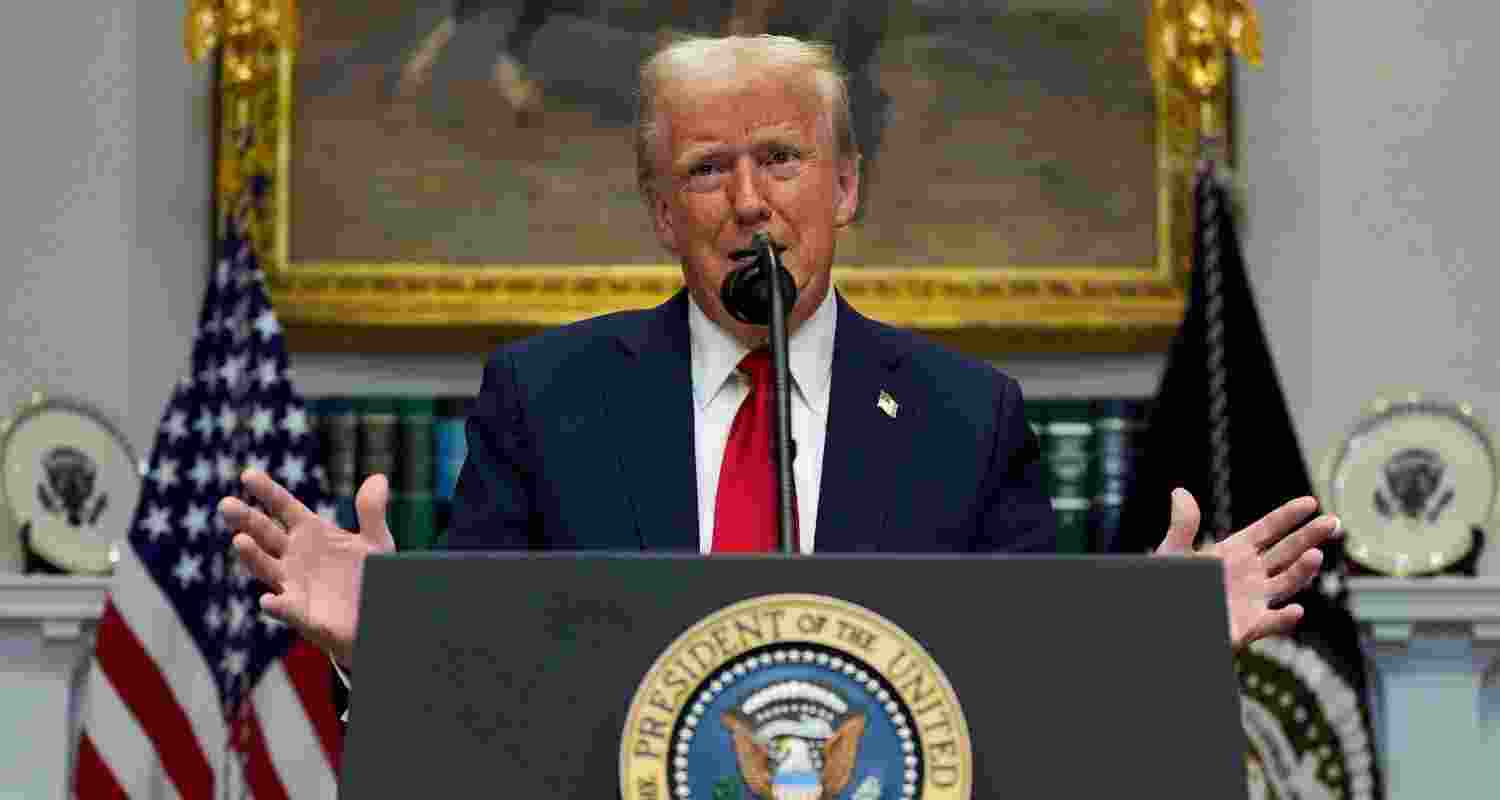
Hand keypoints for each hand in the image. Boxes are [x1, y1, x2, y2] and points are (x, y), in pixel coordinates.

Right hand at [220, 470, 394, 667]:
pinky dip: (277, 606)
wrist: (379, 617)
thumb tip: (378, 478)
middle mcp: (294, 557)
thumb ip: (371, 512)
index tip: (247, 474)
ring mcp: (294, 585)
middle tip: (226, 505)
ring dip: (252, 557)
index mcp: (311, 533)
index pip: (283, 506)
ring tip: (240, 541)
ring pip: (266, 569)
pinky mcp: (303, 615)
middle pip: (264, 534)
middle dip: (245, 520)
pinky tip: (268, 601)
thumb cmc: (372, 576)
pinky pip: (286, 610)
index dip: (266, 491)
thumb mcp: (376, 542)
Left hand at [1155, 488, 1341, 649]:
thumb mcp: (1173, 553)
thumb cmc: (1167, 585)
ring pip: (1285, 583)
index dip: (1288, 516)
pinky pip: (1271, 623)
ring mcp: (1253, 600)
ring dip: (1301, 572)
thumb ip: (1183, 526)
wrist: (1165, 620)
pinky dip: (1284, 620)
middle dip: (1309, 537)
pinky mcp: (1248, 627)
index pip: (1268, 530)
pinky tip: (1296, 611)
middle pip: (1286, 551)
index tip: (1311, 502)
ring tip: (1315, 556)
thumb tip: (1179, 492)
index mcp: (1234, 551)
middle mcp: (1250, 573)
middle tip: (1332, 522)